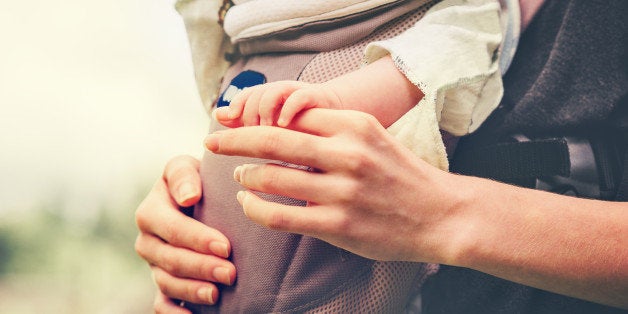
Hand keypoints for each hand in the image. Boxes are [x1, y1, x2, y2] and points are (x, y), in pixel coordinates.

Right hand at [135, 155, 235, 312]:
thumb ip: (183, 174)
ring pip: (166, 283)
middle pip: (170, 259)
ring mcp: (154, 264)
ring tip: (216, 294)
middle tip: (230, 273)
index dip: (198, 240)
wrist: (200, 196)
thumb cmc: (197, 179)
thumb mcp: (187, 167)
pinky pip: (160, 304)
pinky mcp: (162, 281)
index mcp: (151, 210)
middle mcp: (148, 239)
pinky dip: (173, 313)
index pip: (172, 228)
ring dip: (191, 290)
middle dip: (201, 267)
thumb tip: (189, 196)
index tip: (226, 247)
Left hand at [205, 109, 627, 307]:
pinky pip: (281, 216)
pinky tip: (249, 206)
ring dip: (246, 177)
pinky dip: (257, 209)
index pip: (292, 113)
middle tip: (211, 141)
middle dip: (234, 139)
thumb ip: (330, 132)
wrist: (442, 215)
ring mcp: (343, 191)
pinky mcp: (339, 226)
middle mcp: (348, 153)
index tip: (234, 123)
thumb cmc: (402, 175)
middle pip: (273, 139)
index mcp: (355, 125)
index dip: (256, 117)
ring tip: (239, 179)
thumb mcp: (373, 139)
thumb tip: (281, 133)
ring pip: (272, 178)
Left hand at [214, 81, 340, 126]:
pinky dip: (287, 108)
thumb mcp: (279, 134)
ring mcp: (302, 95)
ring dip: (263, 111)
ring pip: (273, 92)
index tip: (227, 123)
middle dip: (247, 113)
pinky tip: (282, 124)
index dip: (236, 106)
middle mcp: (286, 94)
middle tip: (245, 136)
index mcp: (274, 101)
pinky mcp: (321, 100)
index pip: (248, 96)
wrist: (350, 129)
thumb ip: (249, 125)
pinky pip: (300, 97)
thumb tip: (219, 116)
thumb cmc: (310, 136)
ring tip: (263, 130)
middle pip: (257, 95)